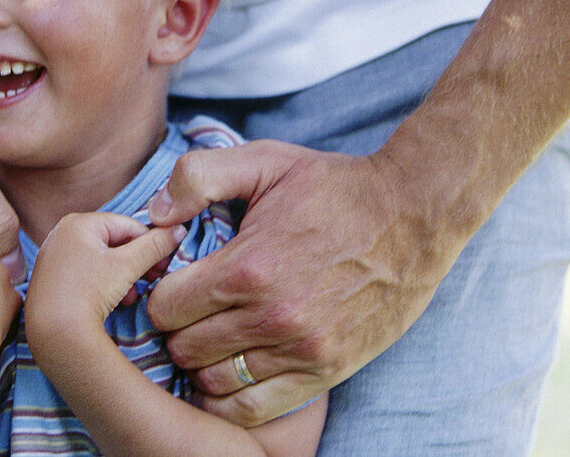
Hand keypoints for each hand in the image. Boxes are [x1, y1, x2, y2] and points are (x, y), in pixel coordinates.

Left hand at [27, 213, 185, 331]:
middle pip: (113, 242)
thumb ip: (155, 245)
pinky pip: (86, 273)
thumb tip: (179, 230)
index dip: (151, 243)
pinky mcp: (50, 280)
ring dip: (123, 276)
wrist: (53, 335)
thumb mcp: (127, 266)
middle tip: (155, 279)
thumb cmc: (89, 293)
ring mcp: (53, 257)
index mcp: (78, 222)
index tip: (165, 263)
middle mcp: (61, 233)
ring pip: (101, 259)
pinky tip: (116, 302)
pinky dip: (104, 284)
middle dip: (136, 262)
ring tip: (133, 296)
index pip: (127, 225)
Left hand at [146, 139, 468, 425]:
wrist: (415, 214)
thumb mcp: (265, 159)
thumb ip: (199, 176)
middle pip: (183, 349)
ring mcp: (301, 350)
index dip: (162, 293)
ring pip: (213, 383)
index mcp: (249, 266)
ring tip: (216, 335)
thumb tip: (154, 215)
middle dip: (179, 328)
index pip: (165, 308)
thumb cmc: (334, 186)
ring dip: (205, 362)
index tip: (177, 282)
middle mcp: (272, 316)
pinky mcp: (326, 371)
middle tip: (194, 309)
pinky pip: (254, 409)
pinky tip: (238, 366)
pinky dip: (234, 395)